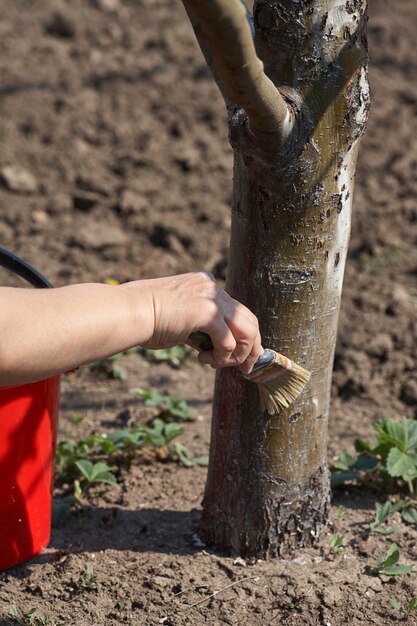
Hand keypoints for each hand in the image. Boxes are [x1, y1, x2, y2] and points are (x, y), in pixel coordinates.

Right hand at [138, 271, 261, 373]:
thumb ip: (198, 326)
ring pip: (247, 330)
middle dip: (251, 348)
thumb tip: (211, 347)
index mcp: (205, 285)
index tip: (239, 356)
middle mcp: (212, 288)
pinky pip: (229, 342)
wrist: (129, 312)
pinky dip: (221, 356)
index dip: (243, 335)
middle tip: (245, 369)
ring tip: (218, 365)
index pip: (237, 311)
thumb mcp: (179, 319)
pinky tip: (203, 359)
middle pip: (249, 319)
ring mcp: (212, 298)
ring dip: (238, 354)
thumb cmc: (145, 319)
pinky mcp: (207, 312)